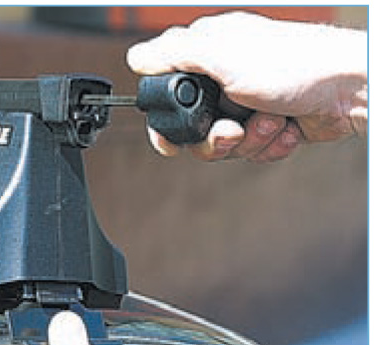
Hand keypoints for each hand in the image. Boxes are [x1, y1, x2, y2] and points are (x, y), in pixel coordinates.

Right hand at [127, 11, 366, 161]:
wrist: (349, 89)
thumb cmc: (295, 64)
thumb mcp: (221, 53)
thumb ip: (172, 54)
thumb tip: (135, 59)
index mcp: (206, 55)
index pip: (166, 94)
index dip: (167, 125)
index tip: (173, 142)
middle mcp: (224, 79)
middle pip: (194, 130)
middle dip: (216, 138)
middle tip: (234, 127)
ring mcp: (246, 103)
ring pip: (224, 145)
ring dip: (249, 141)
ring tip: (270, 120)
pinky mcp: (268, 123)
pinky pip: (252, 150)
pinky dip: (269, 145)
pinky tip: (284, 128)